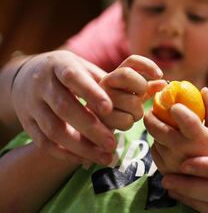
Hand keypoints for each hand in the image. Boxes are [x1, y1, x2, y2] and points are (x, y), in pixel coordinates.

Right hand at [10, 50, 162, 164]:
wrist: (27, 76)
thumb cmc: (70, 72)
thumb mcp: (88, 68)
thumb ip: (122, 76)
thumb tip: (162, 82)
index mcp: (62, 66)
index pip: (75, 78)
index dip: (90, 93)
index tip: (108, 108)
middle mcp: (45, 84)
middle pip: (64, 106)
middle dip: (89, 126)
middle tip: (113, 142)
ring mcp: (32, 104)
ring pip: (53, 129)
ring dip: (78, 145)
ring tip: (104, 156)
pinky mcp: (27, 122)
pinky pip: (43, 143)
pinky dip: (64, 154)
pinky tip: (84, 160)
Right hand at [98, 55, 166, 130]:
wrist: (97, 127)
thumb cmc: (120, 109)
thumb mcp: (134, 96)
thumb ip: (148, 88)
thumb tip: (163, 83)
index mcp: (116, 75)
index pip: (132, 61)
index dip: (148, 65)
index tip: (160, 75)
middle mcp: (105, 82)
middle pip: (129, 75)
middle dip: (141, 88)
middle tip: (138, 98)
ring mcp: (100, 98)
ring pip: (132, 101)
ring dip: (137, 112)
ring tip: (129, 114)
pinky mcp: (100, 116)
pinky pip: (126, 120)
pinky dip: (129, 123)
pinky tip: (122, 122)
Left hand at [144, 87, 207, 173]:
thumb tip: (203, 89)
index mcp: (199, 138)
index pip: (185, 120)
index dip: (176, 108)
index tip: (173, 103)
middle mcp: (183, 151)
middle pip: (157, 128)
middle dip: (152, 116)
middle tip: (154, 110)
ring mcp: (171, 162)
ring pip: (155, 138)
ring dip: (156, 130)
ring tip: (166, 128)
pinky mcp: (164, 170)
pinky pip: (154, 150)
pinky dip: (158, 143)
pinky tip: (168, 143)